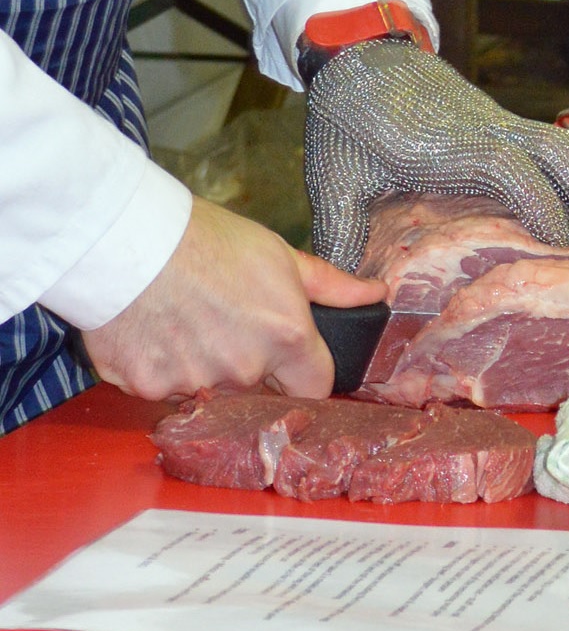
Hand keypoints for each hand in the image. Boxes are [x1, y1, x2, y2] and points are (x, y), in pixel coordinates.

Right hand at [81, 198, 383, 400]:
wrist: (130, 241)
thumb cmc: (209, 241)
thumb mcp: (281, 256)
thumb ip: (331, 287)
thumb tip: (376, 294)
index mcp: (286, 338)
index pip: (314, 388)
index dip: (304, 375)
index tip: (291, 361)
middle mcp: (244, 370)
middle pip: (257, 388)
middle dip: (249, 364)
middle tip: (225, 323)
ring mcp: (194, 383)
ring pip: (209, 389)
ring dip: (203, 367)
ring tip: (186, 321)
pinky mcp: (146, 388)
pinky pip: (163, 388)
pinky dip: (160, 367)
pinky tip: (154, 332)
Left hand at [305, 40, 568, 271]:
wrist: (363, 56)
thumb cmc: (349, 116)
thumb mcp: (335, 175)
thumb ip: (340, 231)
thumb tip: (345, 292)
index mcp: (447, 145)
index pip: (507, 168)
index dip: (539, 200)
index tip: (566, 237)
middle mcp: (488, 132)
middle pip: (557, 154)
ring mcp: (503, 125)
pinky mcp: (507, 126)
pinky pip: (563, 143)